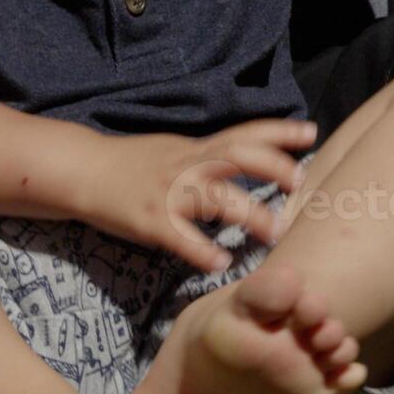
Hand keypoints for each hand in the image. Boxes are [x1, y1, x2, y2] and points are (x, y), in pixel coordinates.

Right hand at [68, 119, 316, 271]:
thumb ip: (211, 154)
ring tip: (274, 232)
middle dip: (271, 166)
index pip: (244, 132)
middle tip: (298, 183)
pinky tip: (221, 262)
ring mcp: (168, 192)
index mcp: (196, 148)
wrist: (83, 170)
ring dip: (247, 212)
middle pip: (236, 156)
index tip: (311, 131)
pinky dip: (201, 250)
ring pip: (214, 196)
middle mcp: (187, 165)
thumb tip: (251, 157)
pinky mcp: (149, 221)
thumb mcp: (176, 148)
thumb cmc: (134, 162)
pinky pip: (179, 236)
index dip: (278, 130)